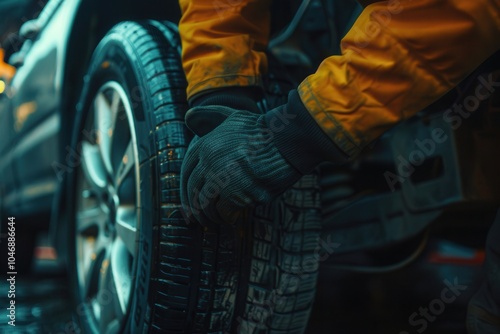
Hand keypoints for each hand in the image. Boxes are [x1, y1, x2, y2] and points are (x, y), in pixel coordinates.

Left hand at [180, 106, 301, 224]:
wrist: (288, 140)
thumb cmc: (264, 130)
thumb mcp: (233, 116)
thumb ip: (210, 117)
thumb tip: (188, 117)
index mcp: (206, 145)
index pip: (186, 172)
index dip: (184, 190)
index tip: (187, 202)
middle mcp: (210, 162)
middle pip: (193, 191)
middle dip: (193, 208)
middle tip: (197, 220)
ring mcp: (222, 177)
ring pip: (205, 205)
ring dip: (209, 217)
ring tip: (215, 221)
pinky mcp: (237, 193)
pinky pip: (223, 212)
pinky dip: (226, 218)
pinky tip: (230, 219)